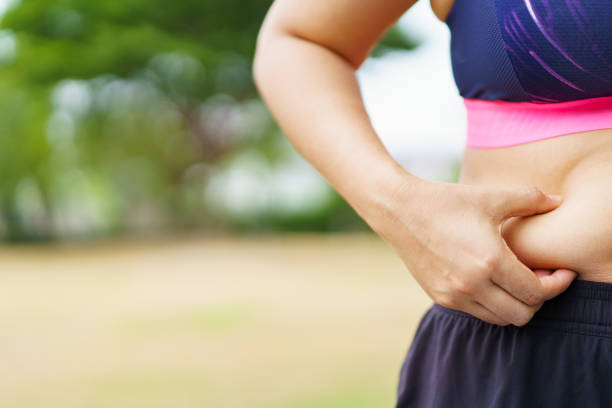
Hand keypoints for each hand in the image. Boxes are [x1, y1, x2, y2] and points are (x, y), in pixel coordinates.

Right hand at [375, 179, 576, 325]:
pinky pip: (476, 313)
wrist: (400, 210)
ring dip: (514, 304)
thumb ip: (529, 199)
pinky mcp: (439, 297)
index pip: (536, 292)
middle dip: (537, 299)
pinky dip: (491, 304)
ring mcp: (453, 294)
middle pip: (522, 314)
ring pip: (500, 319)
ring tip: (515, 280)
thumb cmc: (446, 201)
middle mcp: (472, 284)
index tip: (561, 272)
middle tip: (539, 277)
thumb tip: (558, 200)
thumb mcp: (490, 197)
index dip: (556, 285)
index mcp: (490, 261)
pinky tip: (490, 280)